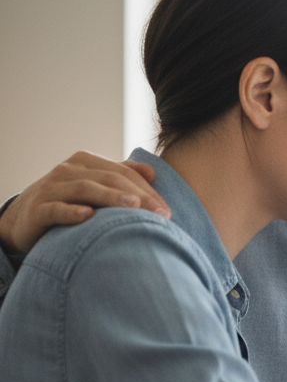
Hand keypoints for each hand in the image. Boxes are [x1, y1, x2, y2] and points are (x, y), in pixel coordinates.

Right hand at [0, 151, 171, 254]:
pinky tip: (88, 216)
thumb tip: (152, 172)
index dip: (147, 190)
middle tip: (160, 215)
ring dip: (111, 199)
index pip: (123, 173)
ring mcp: (51, 188)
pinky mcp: (37, 209)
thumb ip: (121, 176)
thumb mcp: (93, 185)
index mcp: (86, 162)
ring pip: (85, 190)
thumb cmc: (67, 201)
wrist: (24, 219)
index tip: (167, 211)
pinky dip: (71, 211)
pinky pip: (56, 208)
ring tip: (133, 208)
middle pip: (109, 179)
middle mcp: (68, 170)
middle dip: (138, 197)